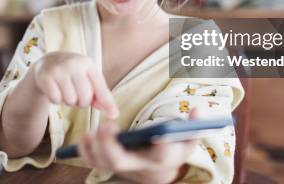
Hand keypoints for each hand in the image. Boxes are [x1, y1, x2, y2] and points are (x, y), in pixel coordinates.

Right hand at [31, 52, 118, 117]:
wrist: (48, 62)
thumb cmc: (74, 73)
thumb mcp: (88, 78)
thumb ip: (101, 95)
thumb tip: (114, 114)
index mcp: (88, 64)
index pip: (100, 88)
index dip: (107, 103)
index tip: (114, 115)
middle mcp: (74, 64)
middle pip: (85, 98)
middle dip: (81, 102)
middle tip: (76, 93)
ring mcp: (59, 70)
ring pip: (70, 100)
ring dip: (68, 101)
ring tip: (65, 90)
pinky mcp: (46, 77)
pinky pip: (56, 99)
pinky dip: (56, 99)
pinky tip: (55, 90)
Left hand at [77, 109, 200, 183]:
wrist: (158, 171)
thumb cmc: (173, 149)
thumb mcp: (188, 139)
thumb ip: (194, 125)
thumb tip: (197, 111)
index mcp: (162, 158)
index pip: (161, 155)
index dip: (162, 147)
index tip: (159, 138)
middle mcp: (140, 165)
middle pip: (121, 161)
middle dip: (111, 146)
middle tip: (107, 127)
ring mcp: (123, 167)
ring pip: (104, 163)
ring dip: (94, 148)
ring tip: (92, 132)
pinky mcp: (111, 165)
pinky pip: (94, 162)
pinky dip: (86, 152)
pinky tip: (85, 137)